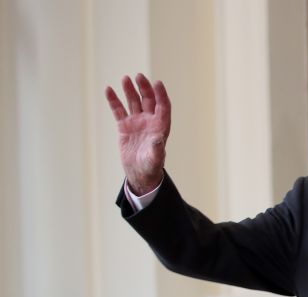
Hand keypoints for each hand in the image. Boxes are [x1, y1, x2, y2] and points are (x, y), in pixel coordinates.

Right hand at [104, 74, 171, 194]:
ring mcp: (137, 123)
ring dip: (130, 90)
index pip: (163, 106)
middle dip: (145, 88)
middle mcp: (150, 122)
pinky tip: (109, 90)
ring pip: (134, 102)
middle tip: (139, 76)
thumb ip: (157, 148)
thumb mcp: (155, 159)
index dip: (161, 94)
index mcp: (161, 127)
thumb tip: (159, 138)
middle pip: (148, 100)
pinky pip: (119, 110)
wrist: (139, 174)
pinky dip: (114, 101)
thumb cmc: (151, 167)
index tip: (157, 83)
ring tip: (126, 78)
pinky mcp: (125, 127)